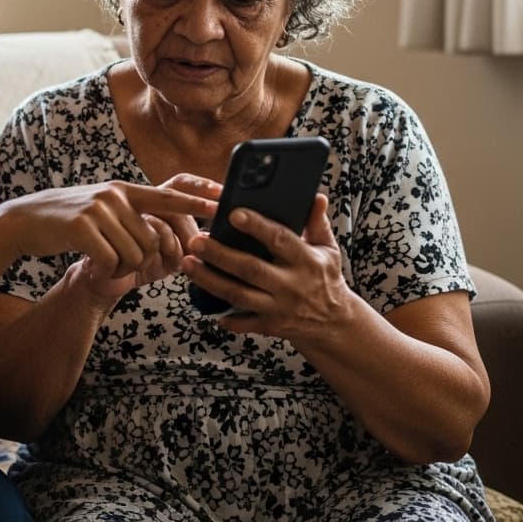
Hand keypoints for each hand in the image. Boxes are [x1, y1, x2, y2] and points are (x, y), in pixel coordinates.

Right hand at [75, 174, 217, 302]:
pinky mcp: (82, 226)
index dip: (196, 200)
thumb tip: (162, 231)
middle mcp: (115, 196)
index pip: (169, 194)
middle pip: (152, 240)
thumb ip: (130, 214)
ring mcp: (98, 209)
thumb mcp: (103, 208)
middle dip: (141, 262)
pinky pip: (111, 260)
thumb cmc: (69, 222)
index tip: (220, 203)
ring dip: (121, 268)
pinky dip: (105, 270)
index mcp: (124, 191)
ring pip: (134, 253)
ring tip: (102, 264)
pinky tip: (91, 266)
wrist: (26, 221)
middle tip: (119, 265)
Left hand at [185, 193, 358, 339]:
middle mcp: (292, 285)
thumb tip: (316, 195)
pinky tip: (200, 300)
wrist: (336, 323)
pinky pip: (241, 323)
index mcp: (306, 260)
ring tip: (186, 264)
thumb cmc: (325, 277)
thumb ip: (317, 223)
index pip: (279, 239)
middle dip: (219, 255)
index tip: (232, 213)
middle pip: (250, 269)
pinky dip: (222, 315)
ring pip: (238, 295)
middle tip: (195, 240)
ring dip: (209, 280)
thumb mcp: (328, 249)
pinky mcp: (270, 326)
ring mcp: (279, 308)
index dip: (256, 226)